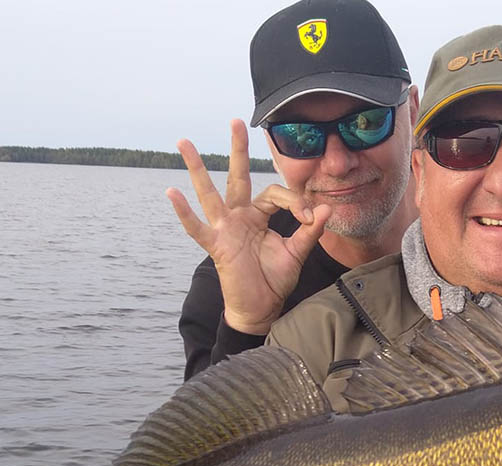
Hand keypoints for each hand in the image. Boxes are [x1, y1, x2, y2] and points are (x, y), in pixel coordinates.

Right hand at [166, 122, 331, 334]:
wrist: (261, 308)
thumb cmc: (274, 279)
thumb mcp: (296, 252)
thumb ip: (311, 231)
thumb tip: (328, 208)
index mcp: (259, 215)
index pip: (276, 194)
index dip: (296, 202)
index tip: (312, 218)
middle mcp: (239, 216)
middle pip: (237, 177)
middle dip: (237, 149)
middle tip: (236, 120)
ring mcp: (225, 229)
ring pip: (210, 194)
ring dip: (197, 168)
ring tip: (184, 143)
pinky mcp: (216, 246)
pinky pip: (197, 228)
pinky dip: (184, 213)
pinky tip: (172, 193)